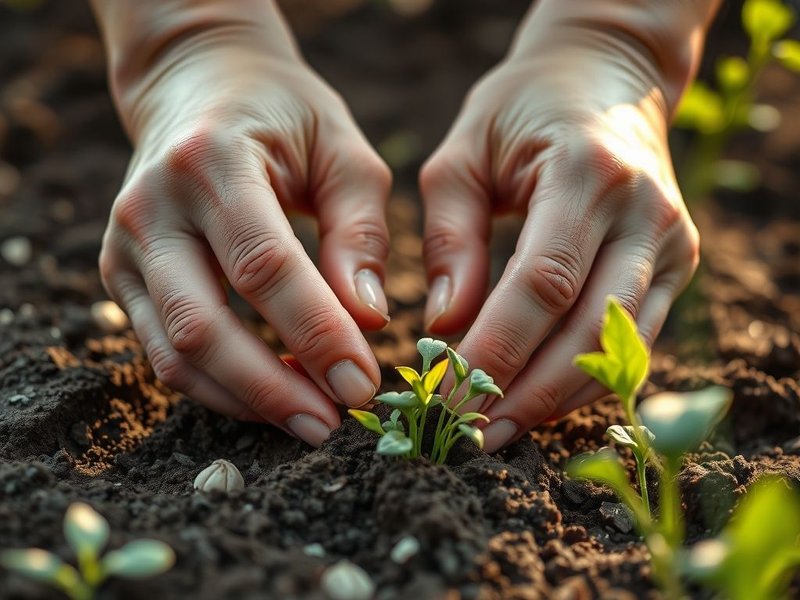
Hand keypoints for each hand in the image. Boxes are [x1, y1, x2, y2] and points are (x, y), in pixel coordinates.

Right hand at [95, 5, 390, 445]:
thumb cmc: (284, 115)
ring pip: (174, 352)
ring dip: (244, 399)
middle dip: (271, 389)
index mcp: (213, 161)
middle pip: (202, 325)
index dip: (316, 334)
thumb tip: (369, 322)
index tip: (363, 386)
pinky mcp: (120, 274)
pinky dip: (217, 385)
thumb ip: (358, 232)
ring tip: (309, 421)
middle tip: (332, 425)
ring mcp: (125, 244)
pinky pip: (163, 350)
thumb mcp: (342, 151)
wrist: (199, 86)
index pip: (264, 266)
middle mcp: (153, 206)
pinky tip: (268, 397)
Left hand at [420, 3, 715, 451]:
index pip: (543, 284)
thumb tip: (445, 328)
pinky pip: (637, 339)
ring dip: (558, 398)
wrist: (607, 77)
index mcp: (587, 174)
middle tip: (470, 435)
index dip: (496, 349)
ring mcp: (673, 242)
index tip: (447, 397)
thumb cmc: (521, 111)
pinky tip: (539, 401)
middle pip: (591, 329)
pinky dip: (587, 377)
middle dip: (527, 392)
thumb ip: (451, 242)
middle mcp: (646, 213)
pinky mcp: (679, 263)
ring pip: (623, 347)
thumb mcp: (463, 156)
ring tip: (498, 432)